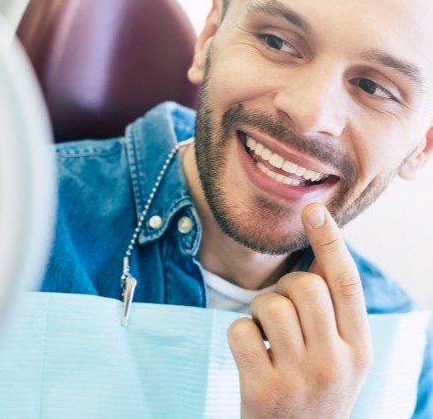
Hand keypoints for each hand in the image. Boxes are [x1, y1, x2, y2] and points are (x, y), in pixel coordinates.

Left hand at [227, 203, 372, 418]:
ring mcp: (299, 380)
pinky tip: (252, 353)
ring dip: (260, 311)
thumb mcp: (341, 355)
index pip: (347, 284)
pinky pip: (241, 329)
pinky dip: (240, 333)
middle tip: (282, 307)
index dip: (330, 242)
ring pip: (270, 304)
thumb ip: (334, 311)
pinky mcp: (262, 391)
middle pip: (304, 287)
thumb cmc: (315, 387)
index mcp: (360, 349)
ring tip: (268, 334)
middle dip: (285, 285)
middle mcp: (335, 364)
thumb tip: (318, 249)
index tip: (314, 209)